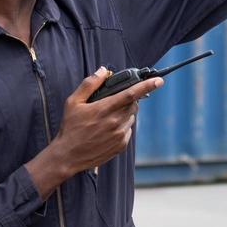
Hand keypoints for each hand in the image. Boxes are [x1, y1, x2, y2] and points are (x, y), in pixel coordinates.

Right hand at [27, 68, 162, 196]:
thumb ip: (90, 84)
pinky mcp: (121, 146)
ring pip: (131, 117)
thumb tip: (103, 71)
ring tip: (106, 118)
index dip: (147, 86)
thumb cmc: (70, 127)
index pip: (131, 94)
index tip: (158, 81)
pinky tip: (107, 129)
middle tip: (114, 101)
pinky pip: (128, 130)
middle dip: (129, 99)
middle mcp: (115, 122)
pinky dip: (122, 126)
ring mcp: (119, 135)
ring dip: (124, 113)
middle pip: (133, 104)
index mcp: (105, 109)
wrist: (68, 156)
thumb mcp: (73, 102)